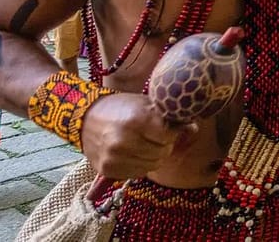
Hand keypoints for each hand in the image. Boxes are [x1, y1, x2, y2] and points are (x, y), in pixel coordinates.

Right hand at [80, 92, 197, 179]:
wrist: (84, 118)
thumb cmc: (120, 107)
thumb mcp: (145, 104)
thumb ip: (169, 117)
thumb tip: (194, 127)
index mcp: (136, 120)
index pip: (170, 135)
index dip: (173, 131)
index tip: (168, 127)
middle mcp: (124, 141)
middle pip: (163, 152)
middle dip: (164, 143)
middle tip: (156, 135)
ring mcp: (115, 158)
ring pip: (153, 165)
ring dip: (154, 155)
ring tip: (144, 143)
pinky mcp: (108, 171)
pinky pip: (138, 173)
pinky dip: (140, 164)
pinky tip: (133, 152)